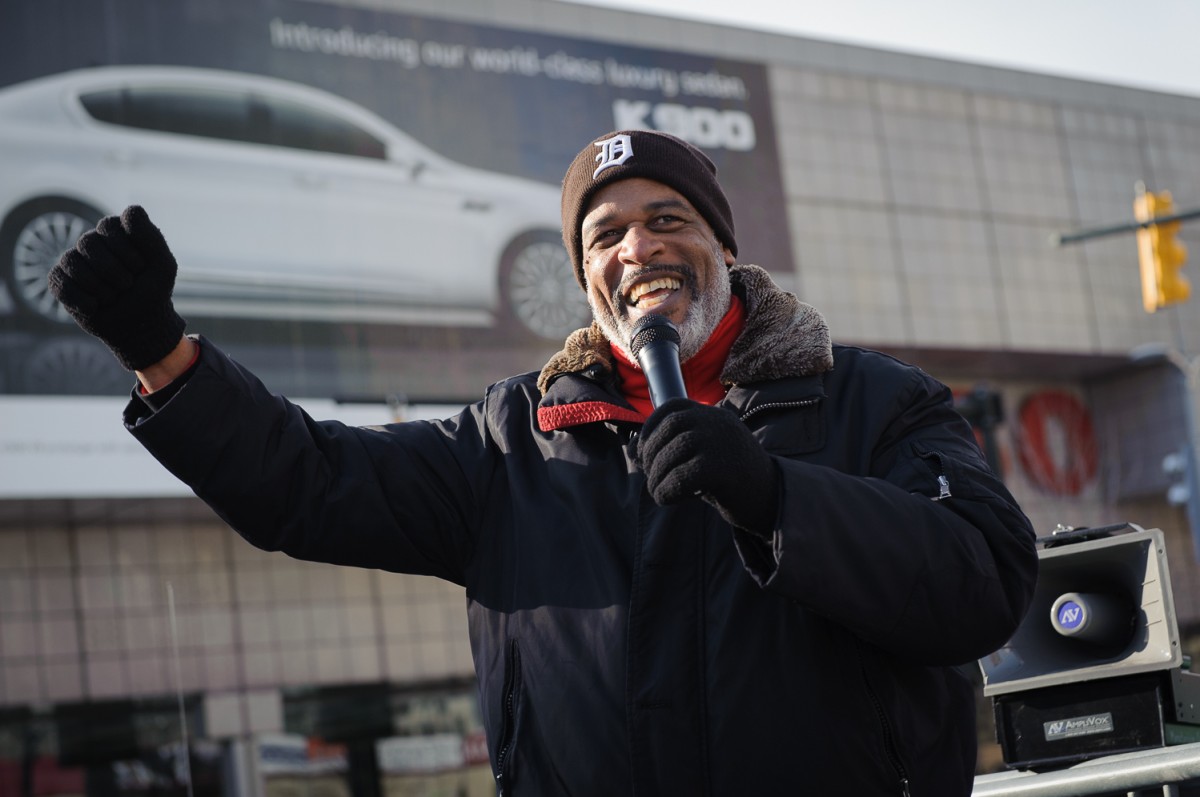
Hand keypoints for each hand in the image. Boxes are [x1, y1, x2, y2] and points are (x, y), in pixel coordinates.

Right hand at [48, 205, 185, 370]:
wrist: (139, 324)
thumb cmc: (152, 291)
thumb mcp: (162, 265)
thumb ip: (151, 236)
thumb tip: (131, 210)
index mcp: (116, 231)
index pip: (110, 226)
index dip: (129, 252)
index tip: (142, 268)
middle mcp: (92, 241)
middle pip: (88, 242)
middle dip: (115, 272)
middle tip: (128, 286)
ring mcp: (73, 260)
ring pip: (71, 261)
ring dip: (101, 288)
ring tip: (114, 297)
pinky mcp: (59, 280)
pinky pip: (59, 282)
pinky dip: (83, 299)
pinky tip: (96, 306)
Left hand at [637, 398, 778, 536]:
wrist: (771, 499)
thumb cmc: (729, 479)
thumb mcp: (701, 456)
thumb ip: (670, 449)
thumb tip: (634, 450)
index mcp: (713, 414)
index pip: (672, 407)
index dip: (650, 428)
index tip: (644, 451)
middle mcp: (718, 422)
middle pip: (670, 427)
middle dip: (651, 454)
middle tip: (652, 477)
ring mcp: (723, 442)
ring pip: (673, 452)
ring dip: (657, 476)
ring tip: (659, 491)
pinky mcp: (725, 468)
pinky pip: (682, 476)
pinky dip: (667, 490)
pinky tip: (669, 499)